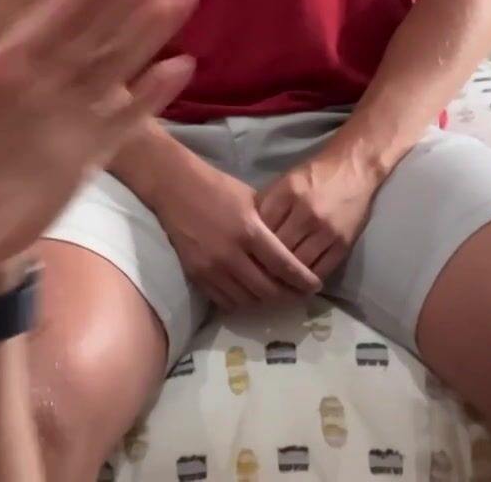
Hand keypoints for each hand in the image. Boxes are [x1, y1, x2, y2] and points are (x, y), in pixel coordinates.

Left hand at [0, 0, 197, 294]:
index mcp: (4, 73)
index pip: (49, 23)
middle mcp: (44, 89)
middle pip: (89, 36)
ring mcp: (69, 121)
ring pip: (112, 70)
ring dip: (145, 35)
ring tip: (179, 0)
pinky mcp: (86, 157)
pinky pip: (124, 122)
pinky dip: (150, 97)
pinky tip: (179, 68)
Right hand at [149, 162, 321, 312]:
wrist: (175, 188)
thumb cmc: (218, 188)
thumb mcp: (252, 200)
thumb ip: (271, 227)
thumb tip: (293, 252)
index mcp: (249, 231)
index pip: (284, 266)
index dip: (303, 280)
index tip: (315, 286)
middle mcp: (231, 254)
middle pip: (268, 289)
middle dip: (288, 295)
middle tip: (298, 294)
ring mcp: (211, 268)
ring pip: (248, 300)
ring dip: (265, 301)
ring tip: (276, 295)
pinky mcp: (196, 275)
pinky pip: (225, 301)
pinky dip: (242, 302)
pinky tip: (251, 294)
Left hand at [254, 151, 381, 282]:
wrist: (354, 167)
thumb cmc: (315, 174)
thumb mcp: (286, 180)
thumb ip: (268, 204)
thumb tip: (247, 232)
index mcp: (288, 193)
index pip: (262, 228)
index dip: (250, 245)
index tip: (244, 257)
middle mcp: (306, 212)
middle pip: (278, 249)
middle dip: (265, 264)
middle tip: (254, 277)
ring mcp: (326, 230)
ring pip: (298, 264)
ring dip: (285, 277)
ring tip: (274, 286)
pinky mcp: (343, 244)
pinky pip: (320, 270)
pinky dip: (307, 280)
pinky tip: (297, 284)